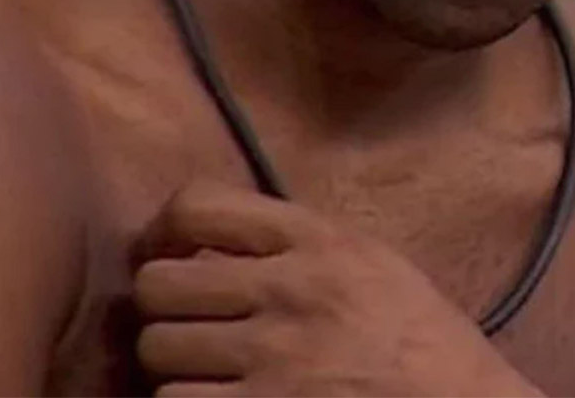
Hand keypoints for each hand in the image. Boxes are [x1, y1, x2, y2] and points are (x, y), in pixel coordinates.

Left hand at [133, 181, 542, 396]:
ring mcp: (273, 359)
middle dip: (165, 307)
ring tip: (207, 370)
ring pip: (158, 350)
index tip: (167, 252)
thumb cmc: (417, 334)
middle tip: (187, 323)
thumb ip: (294, 241)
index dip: (163, 230)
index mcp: (313, 238)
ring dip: (174, 365)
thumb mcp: (366, 258)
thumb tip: (209, 239)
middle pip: (158, 284)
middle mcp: (286, 289)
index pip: (196, 204)